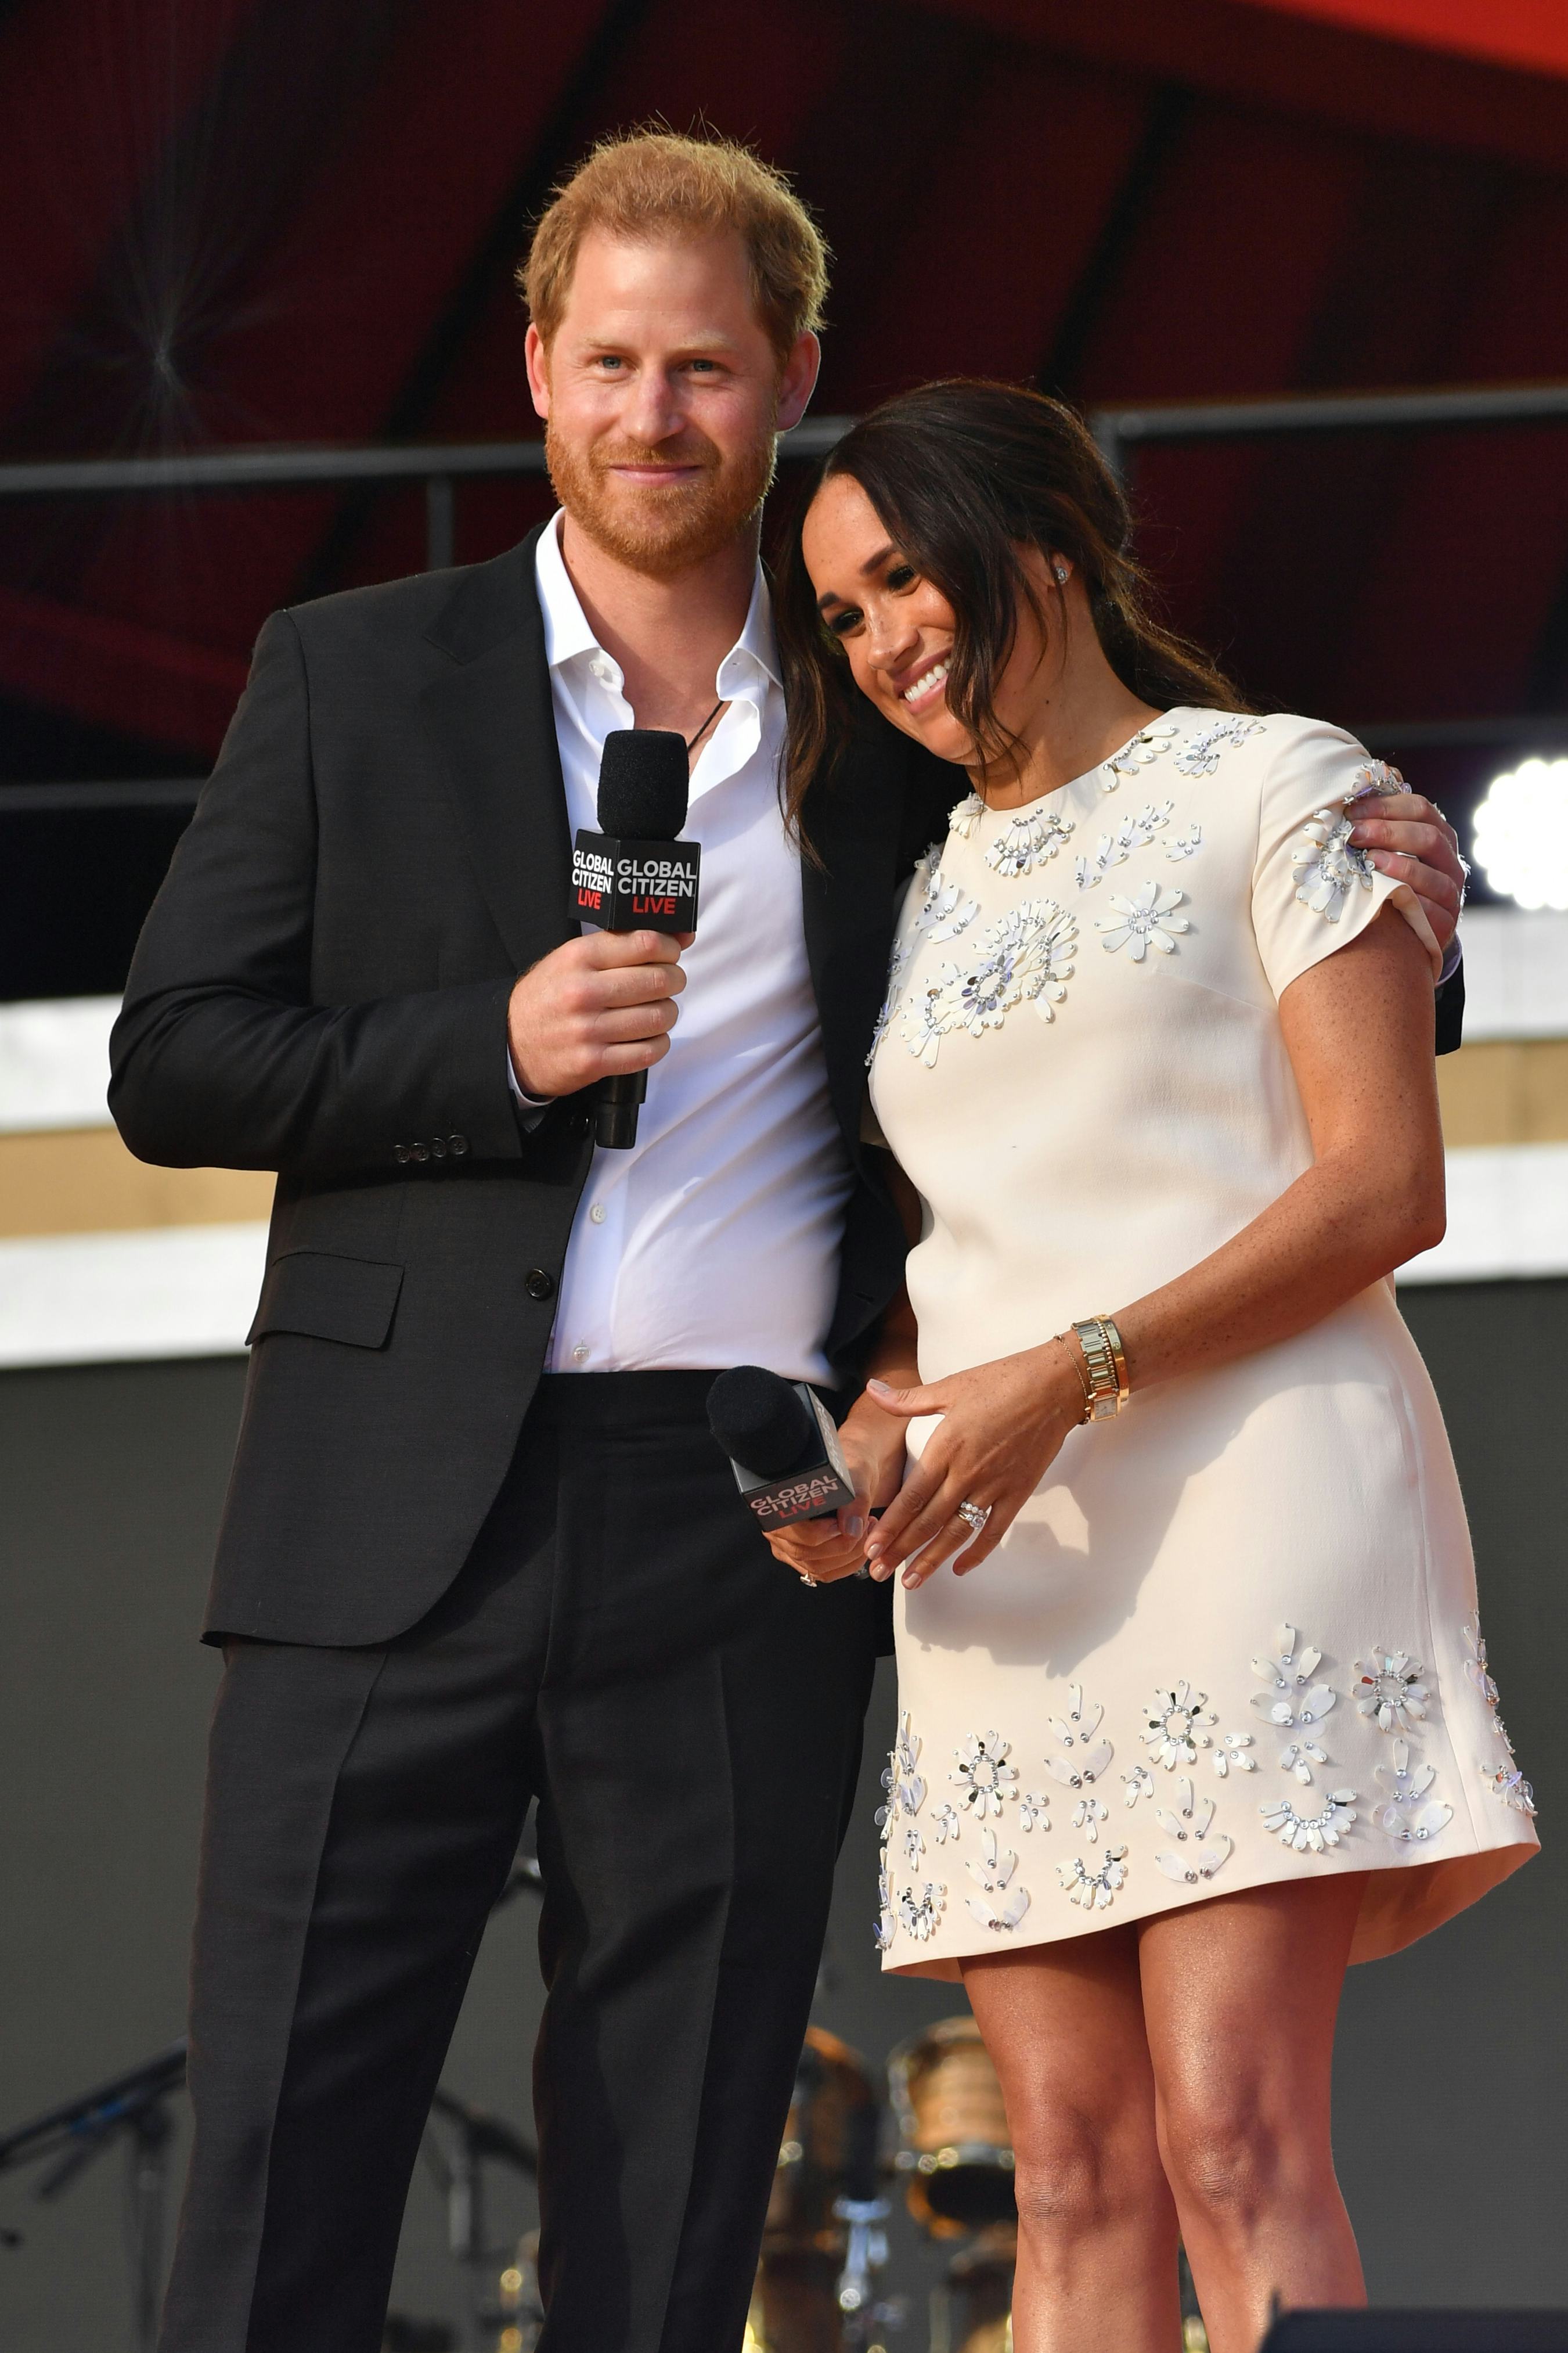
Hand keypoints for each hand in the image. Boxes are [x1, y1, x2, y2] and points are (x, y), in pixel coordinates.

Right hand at [507, 929, 692, 1097]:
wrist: (511, 1042)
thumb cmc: (550, 996)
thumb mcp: (574, 958)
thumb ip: (622, 945)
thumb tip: (683, 935)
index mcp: (579, 957)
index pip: (646, 943)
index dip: (669, 949)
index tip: (670, 955)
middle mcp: (583, 991)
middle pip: (659, 980)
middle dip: (674, 981)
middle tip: (667, 984)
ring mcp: (587, 1029)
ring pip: (659, 1017)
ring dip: (667, 1014)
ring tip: (655, 1011)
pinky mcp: (593, 1062)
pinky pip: (648, 1052)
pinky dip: (658, 1044)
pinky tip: (648, 1037)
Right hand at [762, 1394, 908, 1585]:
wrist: (854, 1470)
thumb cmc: (849, 1468)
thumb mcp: (857, 1475)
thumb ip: (854, 1499)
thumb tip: (851, 1528)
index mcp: (781, 1504)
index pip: (795, 1534)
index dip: (822, 1535)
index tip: (846, 1523)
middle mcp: (778, 1529)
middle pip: (808, 1556)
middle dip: (844, 1546)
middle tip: (866, 1526)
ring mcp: (789, 1547)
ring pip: (818, 1569)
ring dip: (849, 1557)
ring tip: (866, 1532)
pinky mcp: (805, 1557)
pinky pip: (825, 1573)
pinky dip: (847, 1565)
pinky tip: (860, 1544)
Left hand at [863, 1340, 1085, 1587]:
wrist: (1055, 1386)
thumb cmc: (1004, 1381)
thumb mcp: (951, 1386)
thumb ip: (908, 1398)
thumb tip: (873, 1390)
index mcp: (947, 1447)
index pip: (912, 1496)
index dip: (890, 1525)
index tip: (871, 1546)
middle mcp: (968, 1472)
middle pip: (928, 1521)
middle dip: (900, 1550)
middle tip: (878, 1571)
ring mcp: (994, 1486)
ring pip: (957, 1532)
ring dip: (932, 1559)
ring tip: (911, 1580)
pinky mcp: (1018, 1492)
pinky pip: (994, 1530)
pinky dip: (977, 1552)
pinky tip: (960, 1568)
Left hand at [1347, 791, 1463, 954]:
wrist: (1410, 930)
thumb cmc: (1390, 882)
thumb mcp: (1388, 851)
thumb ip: (1379, 827)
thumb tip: (1353, 797)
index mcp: (1438, 836)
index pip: (1420, 809)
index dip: (1386, 806)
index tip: (1353, 811)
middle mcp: (1449, 862)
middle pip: (1428, 837)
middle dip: (1389, 832)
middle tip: (1355, 834)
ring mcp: (1451, 893)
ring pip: (1434, 876)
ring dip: (1401, 866)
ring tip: (1370, 861)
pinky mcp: (1445, 924)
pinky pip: (1433, 912)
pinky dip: (1411, 902)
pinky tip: (1387, 897)